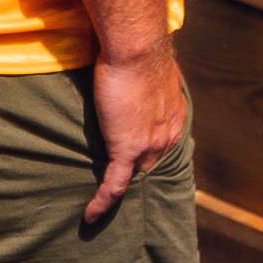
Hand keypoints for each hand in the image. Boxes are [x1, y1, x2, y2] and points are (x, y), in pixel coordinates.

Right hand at [81, 35, 189, 226]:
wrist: (136, 47)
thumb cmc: (139, 48)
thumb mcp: (149, 68)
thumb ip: (145, 80)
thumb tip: (134, 73)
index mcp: (172, 117)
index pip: (159, 144)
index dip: (146, 154)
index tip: (134, 159)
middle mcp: (166, 135)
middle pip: (148, 164)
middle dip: (133, 173)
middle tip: (111, 182)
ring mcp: (148, 144)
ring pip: (132, 176)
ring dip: (116, 190)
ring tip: (99, 202)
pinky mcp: (127, 148)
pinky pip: (114, 184)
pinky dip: (102, 202)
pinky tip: (90, 215)